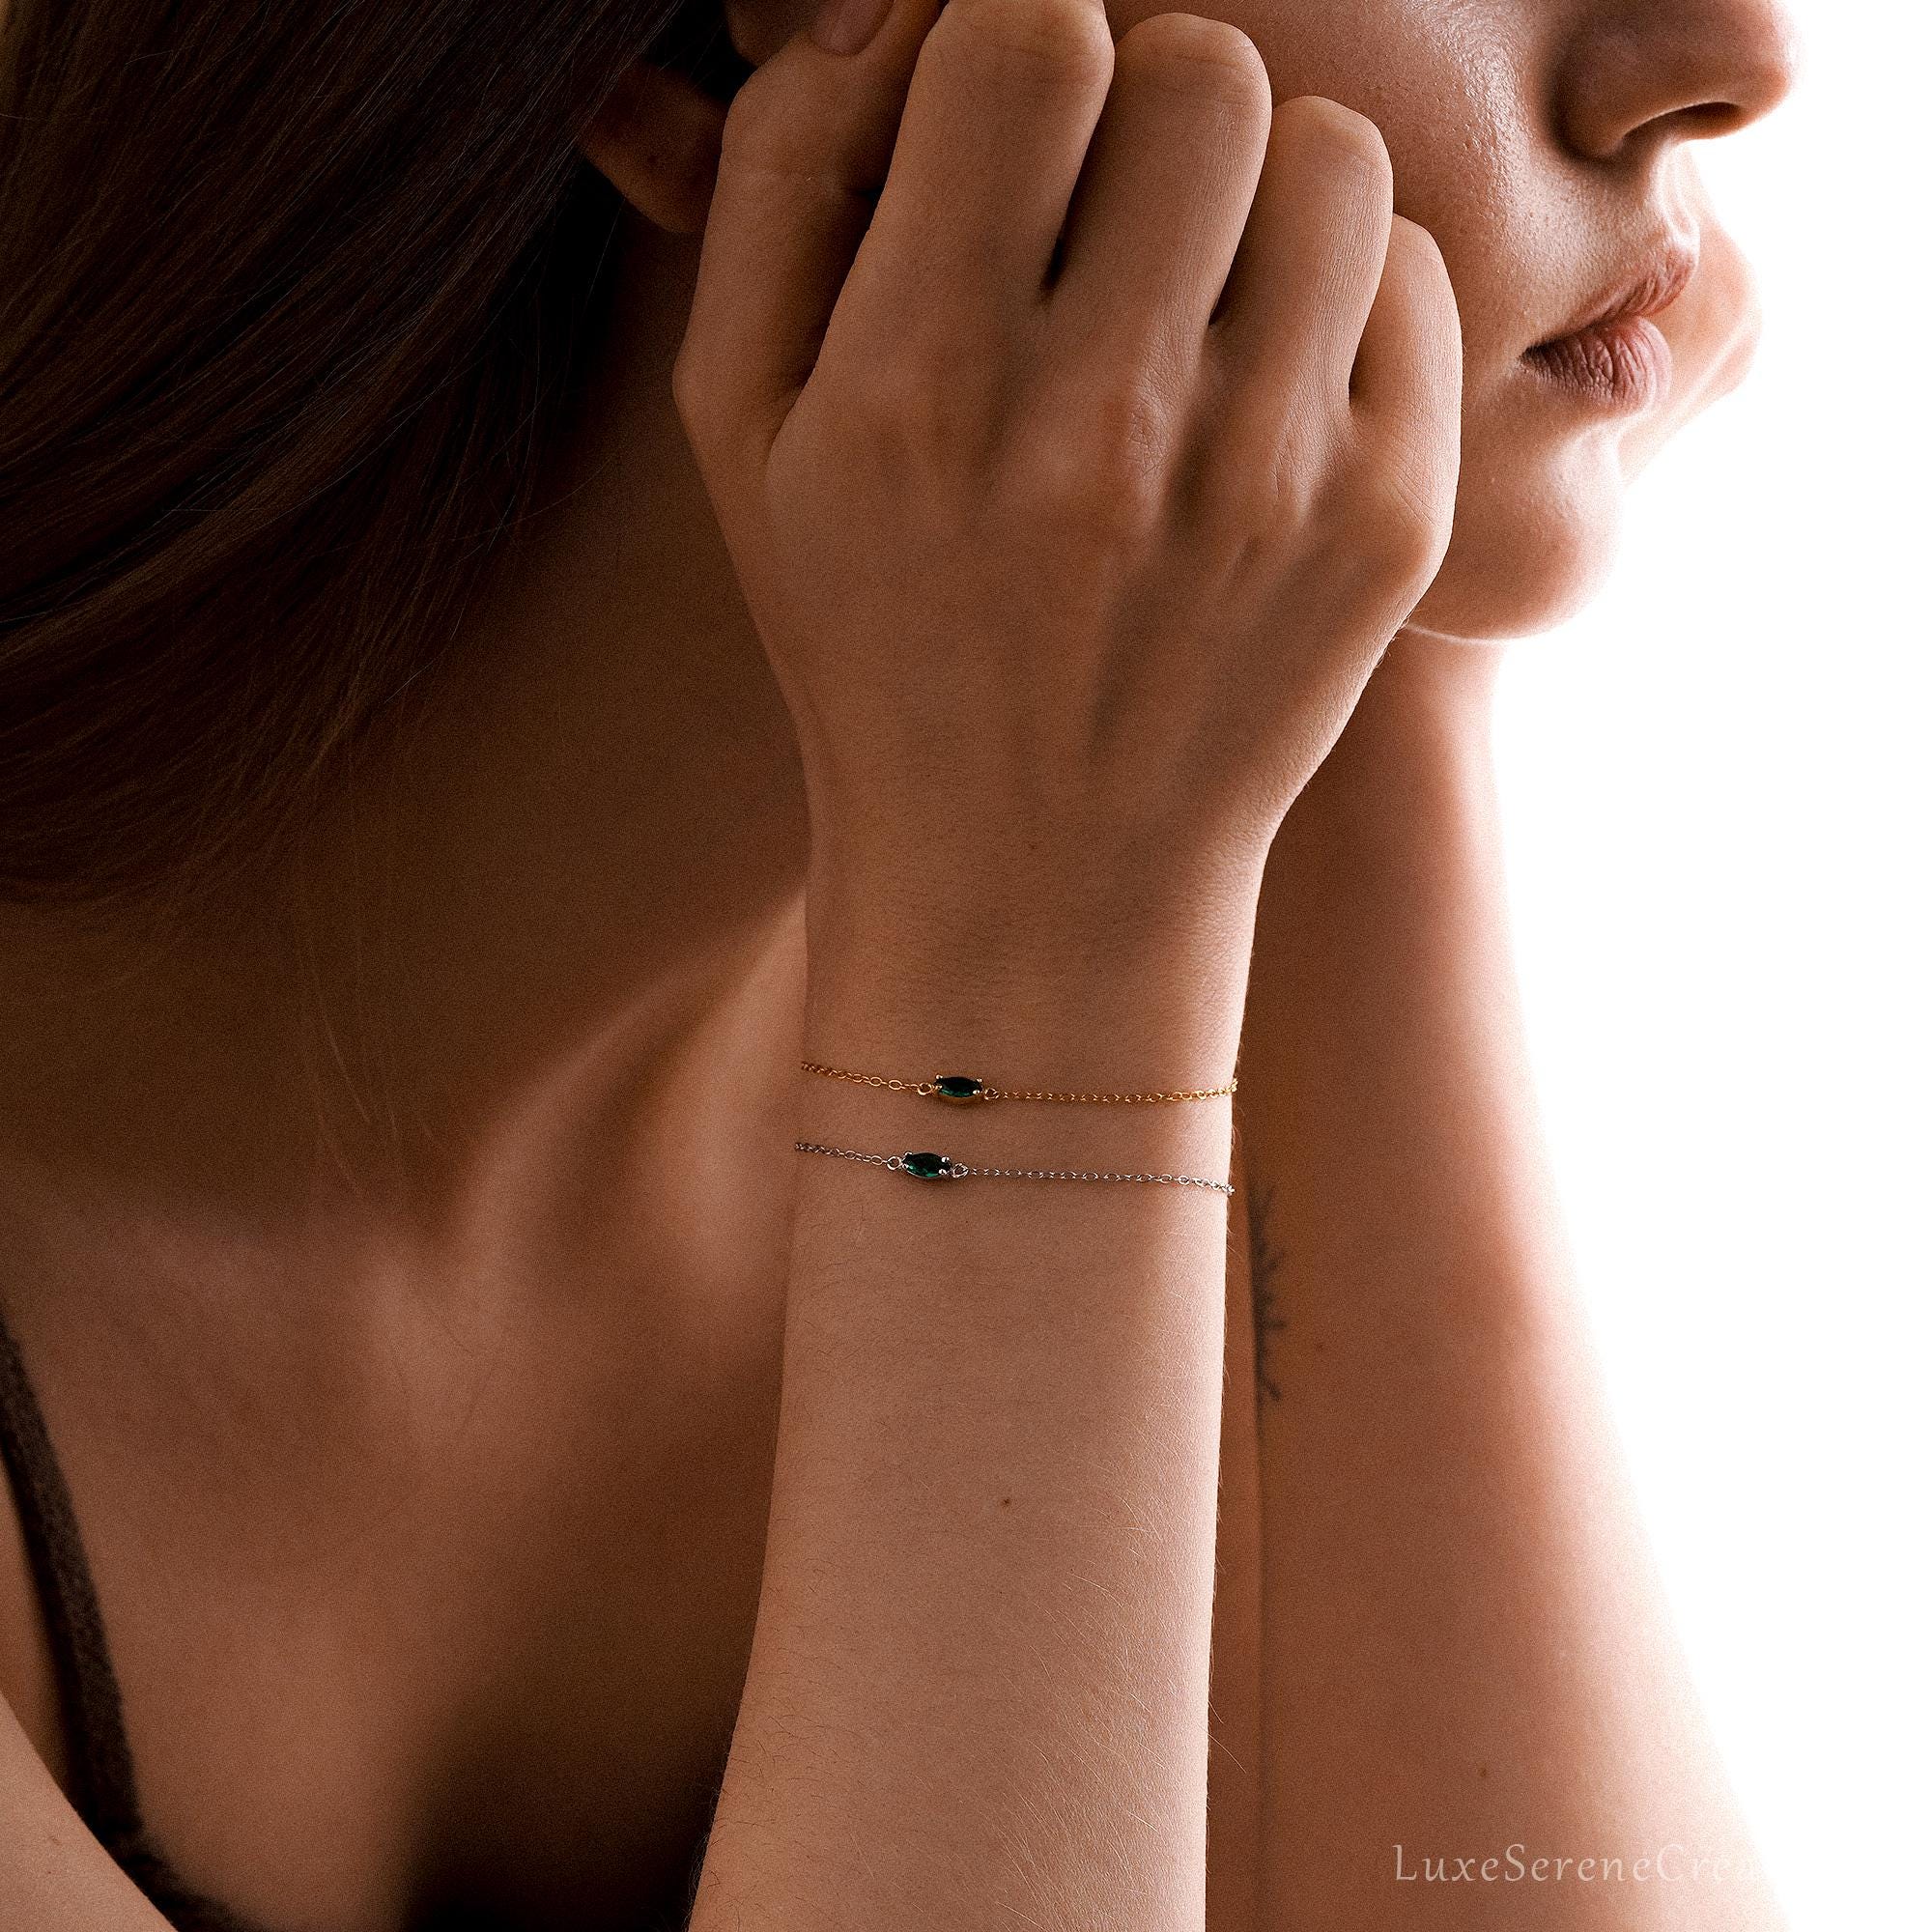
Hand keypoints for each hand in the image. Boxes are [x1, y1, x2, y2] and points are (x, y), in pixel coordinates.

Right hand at [675, 0, 1461, 917]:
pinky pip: (1416, 281)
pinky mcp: (1386, 529)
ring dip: (1260, 189)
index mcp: (920, 394)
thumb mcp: (743, 437)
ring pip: (1334, 156)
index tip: (1013, 119)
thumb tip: (895, 14)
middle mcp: (1104, 434)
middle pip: (1202, 69)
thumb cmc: (873, 638)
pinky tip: (1266, 390)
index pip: (1028, 36)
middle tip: (1110, 213)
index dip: (1019, 40)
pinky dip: (1345, 296)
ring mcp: (1268, 486)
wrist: (1034, 880)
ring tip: (1195, 297)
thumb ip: (784, 186)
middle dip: (1147, 103)